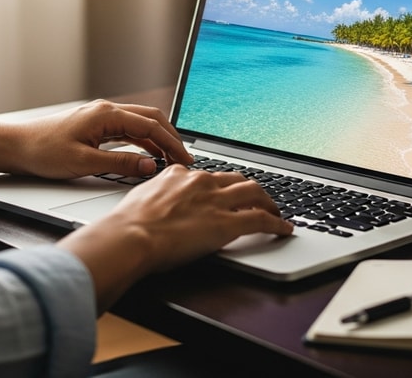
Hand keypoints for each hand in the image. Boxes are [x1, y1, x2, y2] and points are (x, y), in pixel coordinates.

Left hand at [0, 99, 193, 177]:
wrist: (16, 146)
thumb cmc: (43, 151)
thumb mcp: (84, 163)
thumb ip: (120, 164)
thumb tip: (150, 166)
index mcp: (106, 115)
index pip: (151, 126)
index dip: (172, 144)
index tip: (186, 160)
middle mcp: (107, 111)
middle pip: (151, 119)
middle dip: (172, 139)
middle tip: (186, 160)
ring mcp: (102, 117)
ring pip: (141, 124)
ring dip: (159, 140)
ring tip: (173, 160)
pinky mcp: (96, 126)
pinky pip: (128, 130)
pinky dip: (144, 142)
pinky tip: (150, 156)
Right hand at [57, 165, 293, 309]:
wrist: (131, 236)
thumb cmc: (128, 224)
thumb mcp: (140, 198)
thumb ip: (156, 196)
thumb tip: (155, 204)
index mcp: (179, 174)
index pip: (207, 176)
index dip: (219, 185)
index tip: (223, 192)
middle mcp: (201, 182)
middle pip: (237, 179)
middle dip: (250, 188)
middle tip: (258, 199)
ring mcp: (216, 201)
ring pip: (255, 193)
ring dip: (269, 202)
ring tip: (275, 212)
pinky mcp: (228, 223)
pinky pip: (261, 219)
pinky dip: (276, 223)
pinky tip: (283, 229)